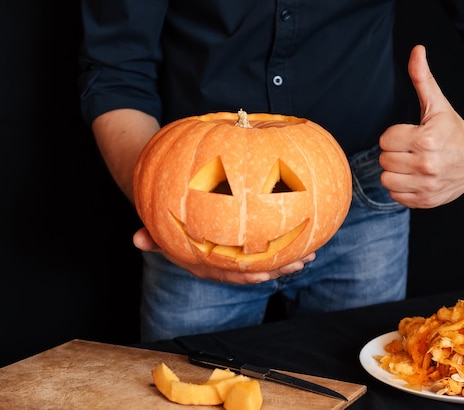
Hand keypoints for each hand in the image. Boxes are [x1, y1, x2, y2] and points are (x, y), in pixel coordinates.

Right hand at [132, 227, 315, 283]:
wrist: (178, 204)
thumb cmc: (172, 216)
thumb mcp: (160, 226)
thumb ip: (152, 235)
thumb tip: (135, 240)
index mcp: (206, 263)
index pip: (227, 274)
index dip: (245, 276)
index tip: (262, 275)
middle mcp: (224, 261)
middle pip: (253, 270)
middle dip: (277, 269)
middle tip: (298, 263)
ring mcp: (238, 252)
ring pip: (266, 259)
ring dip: (288, 259)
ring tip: (311, 254)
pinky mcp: (249, 239)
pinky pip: (268, 243)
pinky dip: (287, 241)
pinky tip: (308, 235)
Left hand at [378, 45, 463, 207]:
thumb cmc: (453, 128)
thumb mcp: (437, 103)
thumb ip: (422, 78)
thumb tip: (416, 49)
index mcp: (426, 139)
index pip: (386, 139)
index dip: (395, 135)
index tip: (411, 134)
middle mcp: (427, 165)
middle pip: (384, 160)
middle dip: (394, 152)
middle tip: (411, 149)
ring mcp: (428, 186)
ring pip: (386, 180)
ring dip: (395, 171)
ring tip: (411, 163)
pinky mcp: (427, 201)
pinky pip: (396, 196)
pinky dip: (402, 188)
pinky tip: (416, 177)